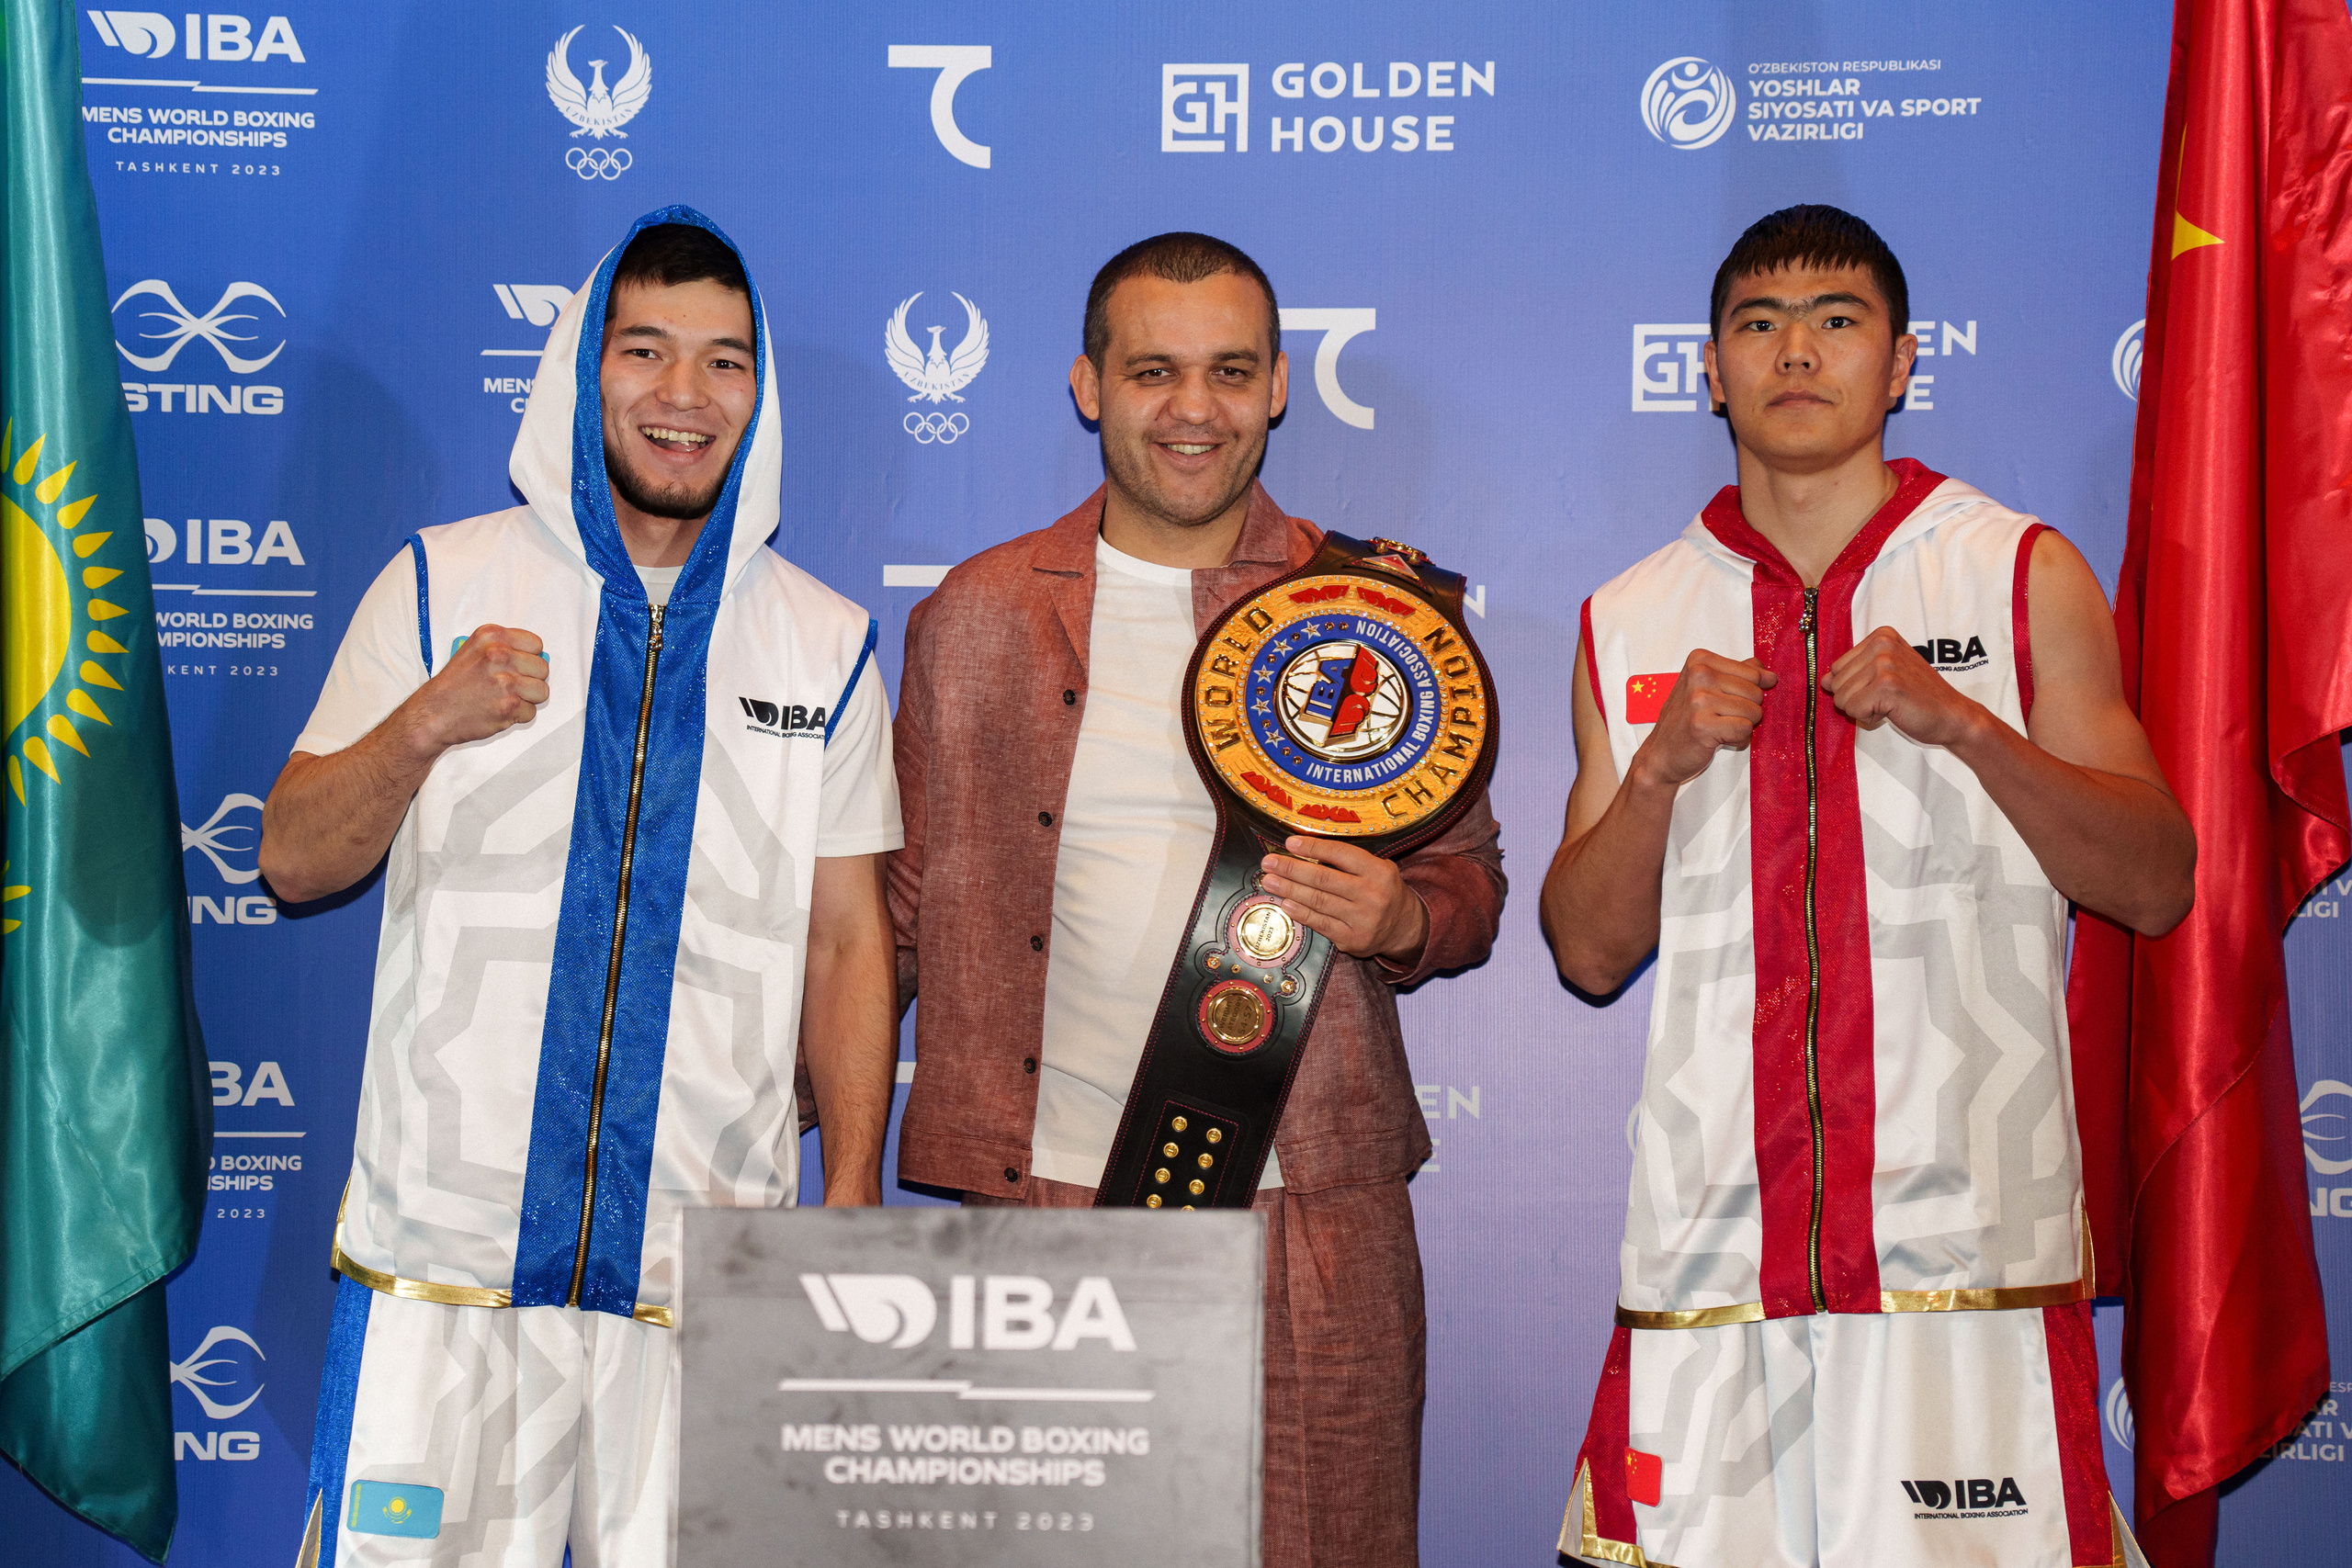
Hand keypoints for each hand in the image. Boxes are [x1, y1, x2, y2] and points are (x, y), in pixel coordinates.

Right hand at [410, 624, 548, 753]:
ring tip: (507, 697)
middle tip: (510, 685)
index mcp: (492, 636)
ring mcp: (506, 681)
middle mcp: (500, 655)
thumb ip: (504, 647)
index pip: (536, 644)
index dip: (529, 657)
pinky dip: (518, 715)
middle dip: (530, 679)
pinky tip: (499, 709)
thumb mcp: (474, 649)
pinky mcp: (509, 706)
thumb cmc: (454, 684)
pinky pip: (531, 712)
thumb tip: (534, 656)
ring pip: (542, 691)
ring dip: (528, 698)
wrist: (435, 712)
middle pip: (542, 668)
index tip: (518, 665)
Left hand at [1259, 836, 1428, 963]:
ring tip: (1269, 880)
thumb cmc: (1383, 891)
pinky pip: (1321, 923)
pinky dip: (1301, 913)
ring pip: (1318, 901)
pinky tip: (1285, 903)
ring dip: (1289, 890)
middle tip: (1269, 862)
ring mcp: (1362, 919)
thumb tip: (1305, 850)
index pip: (1341, 854)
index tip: (1290, 842)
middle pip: (1324, 879)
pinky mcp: (1352, 939)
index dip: (1313, 847)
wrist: (1404, 927)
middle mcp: (1372, 894)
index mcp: (1378, 871)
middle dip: (1292, 869)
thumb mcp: (1377, 868)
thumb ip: (1348, 861)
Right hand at [1632, 650, 1777, 788]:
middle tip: (1720, 718)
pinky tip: (1719, 739)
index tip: (1724, 700)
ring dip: (1742, 726)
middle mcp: (1698, 674)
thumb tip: (1770, 675)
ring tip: (1718, 728)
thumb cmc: (1687, 720)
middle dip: (1746, 710)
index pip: (1754, 672)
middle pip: (1756, 692)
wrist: (1661, 753)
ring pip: (1754, 712)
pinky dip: (1738, 740)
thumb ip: (1740, 675)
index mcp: (1700, 659)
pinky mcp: (1702, 725)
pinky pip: (1745, 730)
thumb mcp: (1709, 688)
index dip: (1748, 692)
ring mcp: (1699, 699)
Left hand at [1822, 627, 1983, 747]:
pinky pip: (1853, 710)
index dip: (1856, 685)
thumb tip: (1823, 680)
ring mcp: (1884, 663)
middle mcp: (1882, 644)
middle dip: (1857, 698)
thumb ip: (1854, 673)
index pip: (1837, 667)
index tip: (1885, 686)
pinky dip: (1869, 718)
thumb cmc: (1918, 696)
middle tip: (1888, 698)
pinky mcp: (1886, 686)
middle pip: (1835, 682)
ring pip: (1841, 698)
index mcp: (1881, 636)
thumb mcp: (1884, 674)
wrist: (1952, 715)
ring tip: (1891, 704)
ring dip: (1863, 709)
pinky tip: (1892, 712)